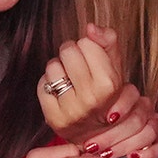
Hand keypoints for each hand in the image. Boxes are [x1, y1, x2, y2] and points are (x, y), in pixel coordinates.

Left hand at [38, 23, 125, 144]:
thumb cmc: (106, 93)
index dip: (88, 47)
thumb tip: (90, 27)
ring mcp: (71, 111)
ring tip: (70, 81)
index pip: (86, 42)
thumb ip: (107, 40)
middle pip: (67, 51)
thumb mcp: (115, 65)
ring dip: (59, 69)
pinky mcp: (54, 119)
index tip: (92, 60)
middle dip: (72, 54)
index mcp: (109, 84)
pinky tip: (60, 93)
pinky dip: (48, 85)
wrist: (98, 131)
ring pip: (52, 66)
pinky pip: (41, 85)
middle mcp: (90, 99)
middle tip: (78, 67)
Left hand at [80, 85, 157, 157]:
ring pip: (149, 131)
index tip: (106, 119)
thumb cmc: (90, 134)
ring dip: (126, 145)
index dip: (120, 106)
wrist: (100, 151)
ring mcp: (155, 123)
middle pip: (137, 118)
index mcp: (127, 95)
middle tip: (95, 147)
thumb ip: (83, 115)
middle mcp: (144, 107)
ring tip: (108, 155)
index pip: (130, 94)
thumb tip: (77, 112)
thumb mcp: (82, 122)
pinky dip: (148, 153)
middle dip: (114, 135)